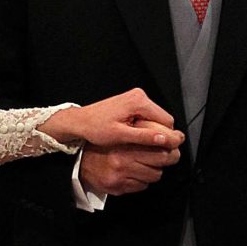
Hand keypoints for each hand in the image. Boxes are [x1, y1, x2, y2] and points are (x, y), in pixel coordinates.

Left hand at [43, 88, 183, 151]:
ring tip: (137, 140)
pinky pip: (147, 116)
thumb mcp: (120, 135)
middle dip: (158, 133)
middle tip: (146, 146)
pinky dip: (144, 127)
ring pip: (155, 118)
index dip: (167, 137)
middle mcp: (139, 96)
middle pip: (163, 119)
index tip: (162, 149)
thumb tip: (165, 139)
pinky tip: (133, 135)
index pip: (167, 121)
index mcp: (138, 101)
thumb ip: (144, 137)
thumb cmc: (95, 127)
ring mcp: (135, 98)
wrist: (79, 122)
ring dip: (151, 131)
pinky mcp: (131, 102)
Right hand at [78, 136, 181, 196]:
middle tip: (171, 154)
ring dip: (155, 170)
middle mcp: (122, 160)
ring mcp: (120, 176)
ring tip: (149, 164)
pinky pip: (143, 186)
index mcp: (124, 144)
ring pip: (155, 175)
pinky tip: (137, 174)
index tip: (176, 141)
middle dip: (170, 157)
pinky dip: (143, 180)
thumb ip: (139, 132)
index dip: (172, 143)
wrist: (80, 162)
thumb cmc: (102, 147)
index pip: (159, 145)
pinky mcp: (118, 188)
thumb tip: (166, 133)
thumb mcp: (120, 134)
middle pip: (161, 161)